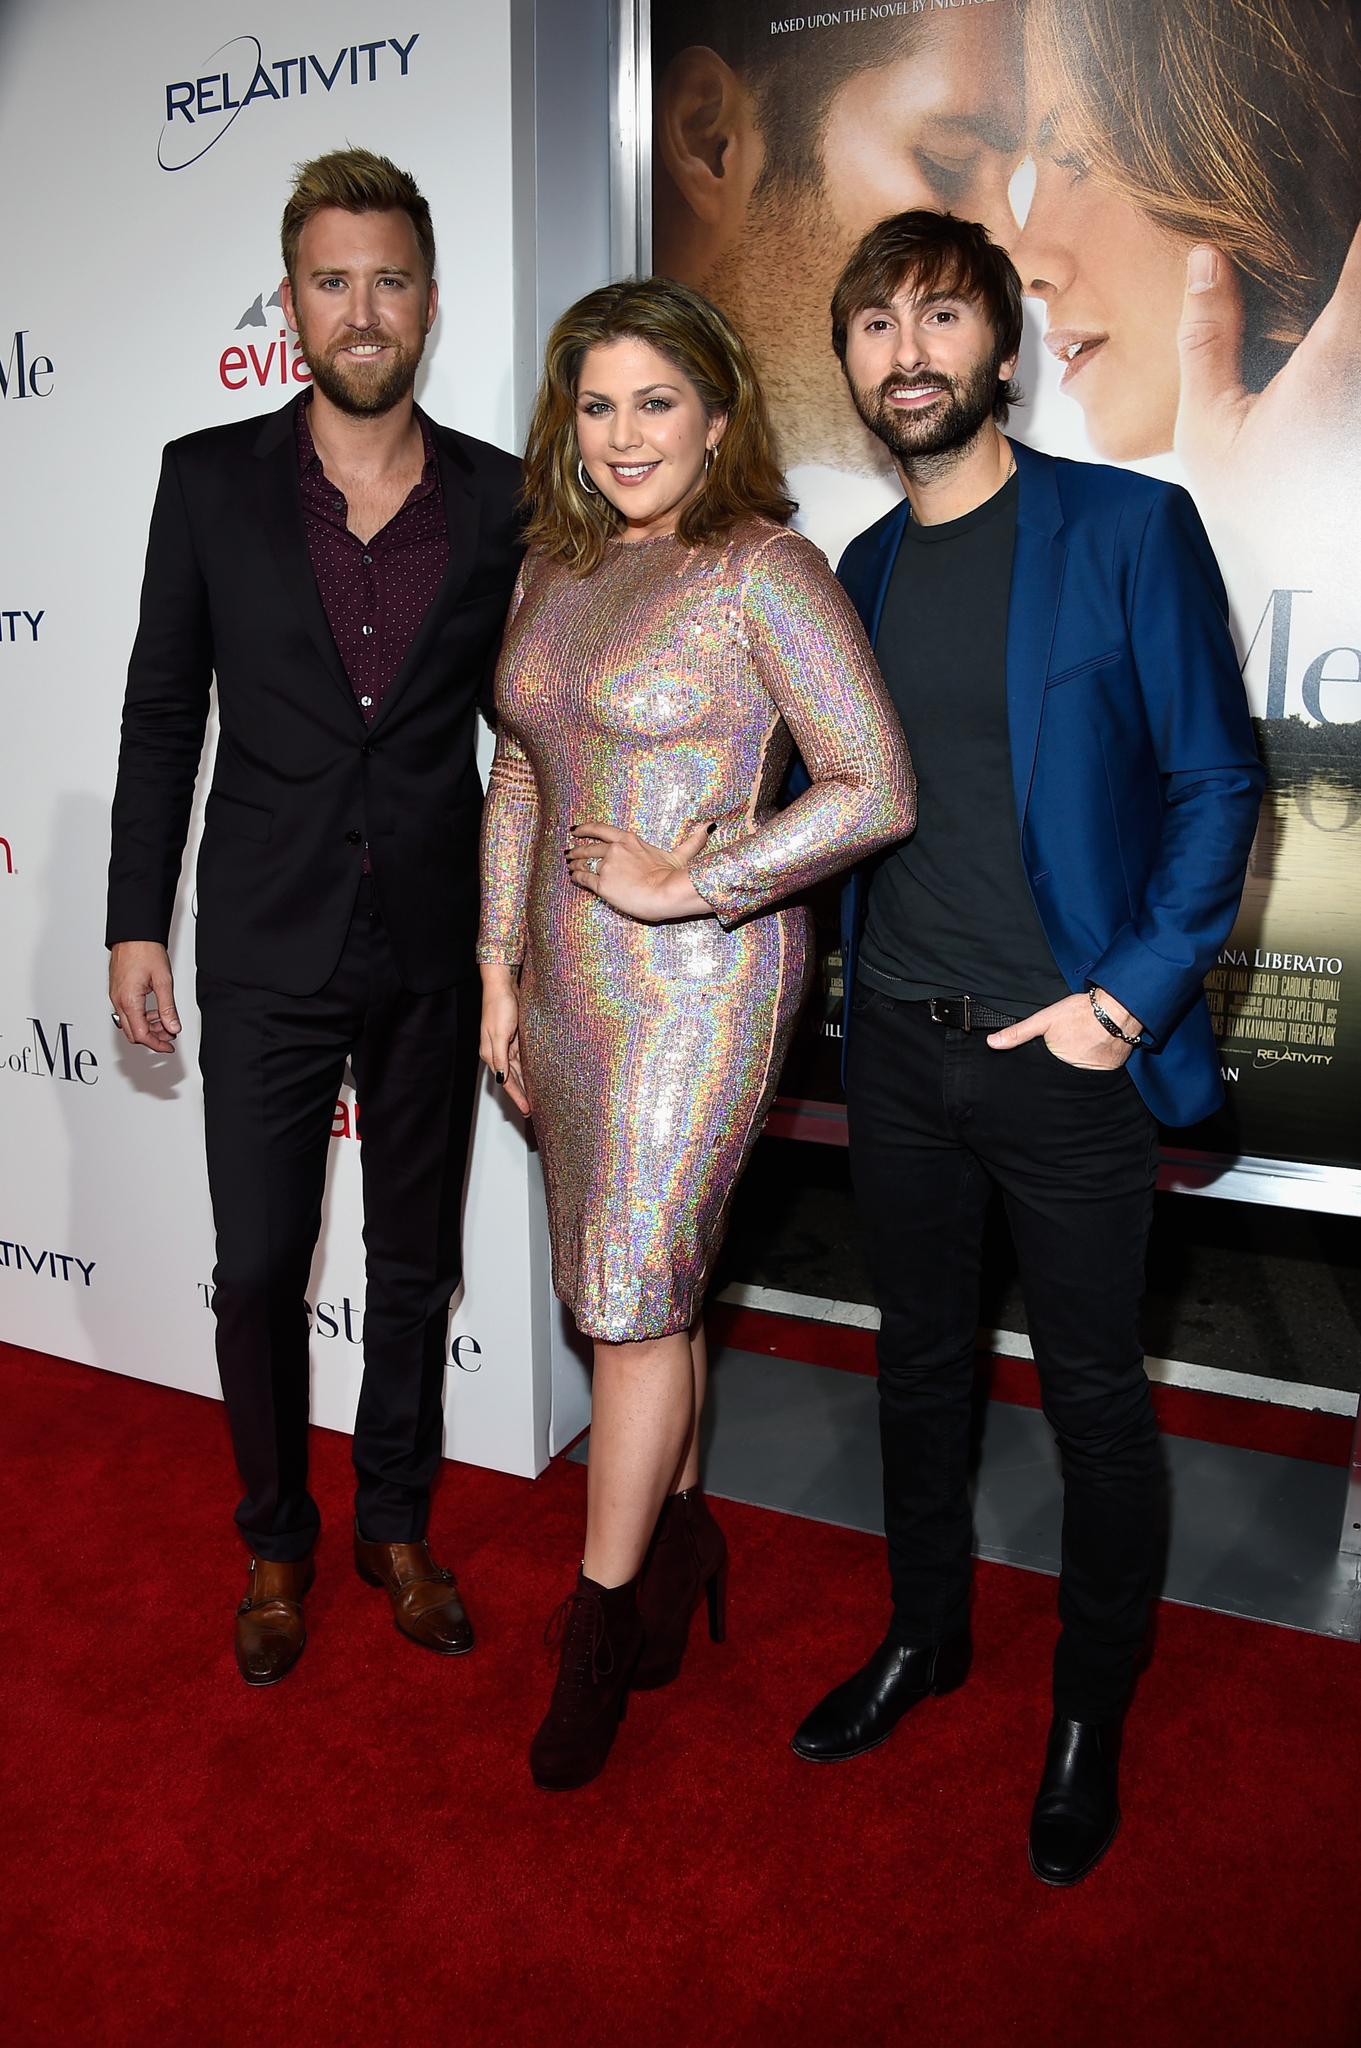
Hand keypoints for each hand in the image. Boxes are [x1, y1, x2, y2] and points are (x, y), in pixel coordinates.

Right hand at [109, 941, 179, 1053]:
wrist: (133, 934)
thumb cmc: (145, 951)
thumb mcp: (163, 981)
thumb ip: (168, 1008)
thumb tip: (173, 1027)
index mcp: (129, 1001)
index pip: (141, 1035)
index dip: (157, 1044)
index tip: (169, 1045)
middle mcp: (118, 1001)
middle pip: (133, 1033)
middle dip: (152, 1038)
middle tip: (169, 1036)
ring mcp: (116, 996)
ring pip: (129, 1023)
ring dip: (147, 1027)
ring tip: (165, 1022)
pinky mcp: (117, 991)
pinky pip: (126, 1012)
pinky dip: (141, 1016)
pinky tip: (154, 1012)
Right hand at [479, 964, 529, 1114]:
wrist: (503, 986)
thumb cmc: (499, 1007)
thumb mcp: (499, 1034)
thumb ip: (500, 1058)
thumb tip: (500, 1078)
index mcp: (490, 1053)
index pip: (506, 1081)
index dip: (516, 1096)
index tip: (526, 1109)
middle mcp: (498, 1052)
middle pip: (512, 1079)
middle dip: (521, 1095)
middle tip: (532, 1110)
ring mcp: (507, 1046)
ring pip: (518, 1071)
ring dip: (525, 1085)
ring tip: (535, 1099)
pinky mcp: (515, 1038)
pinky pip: (522, 1060)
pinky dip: (528, 1070)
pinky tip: (534, 1078)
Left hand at [566, 820, 711, 922]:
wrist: (667, 893)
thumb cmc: (674, 876)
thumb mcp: (681, 854)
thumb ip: (692, 840)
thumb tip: (710, 826)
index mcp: (629, 841)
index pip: (600, 830)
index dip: (585, 828)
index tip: (574, 830)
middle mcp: (615, 850)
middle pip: (588, 847)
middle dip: (577, 850)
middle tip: (569, 852)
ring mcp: (607, 867)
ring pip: (583, 862)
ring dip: (575, 863)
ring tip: (570, 866)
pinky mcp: (602, 884)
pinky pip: (583, 879)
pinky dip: (576, 877)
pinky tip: (573, 878)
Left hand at [986, 988, 1142, 1070]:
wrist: (1118, 1009)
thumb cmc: (1081, 1012)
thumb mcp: (1045, 1018)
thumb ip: (1019, 1032)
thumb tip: (993, 1043)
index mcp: (1056, 1063)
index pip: (1042, 1075)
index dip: (1040, 1070)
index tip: (1042, 1064)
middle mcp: (1075, 1073)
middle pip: (1060, 1076)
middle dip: (1058, 1069)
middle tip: (1065, 1050)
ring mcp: (1094, 1073)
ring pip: (1079, 1075)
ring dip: (1078, 1067)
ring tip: (1080, 1049)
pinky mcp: (1110, 1070)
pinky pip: (1098, 1072)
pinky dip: (1095, 1064)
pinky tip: (1094, 1051)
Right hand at [1175, 228, 1360, 555]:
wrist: (1305, 582)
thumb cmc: (1256, 512)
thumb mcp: (1208, 428)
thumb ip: (1205, 338)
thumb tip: (1203, 257)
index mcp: (1334, 354)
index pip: (1360, 253)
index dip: (1350, 212)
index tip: (1334, 166)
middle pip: (1360, 283)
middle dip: (1341, 251)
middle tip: (1320, 220)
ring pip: (1355, 318)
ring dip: (1339, 296)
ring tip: (1320, 260)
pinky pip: (1353, 348)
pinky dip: (1338, 333)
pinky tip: (1311, 339)